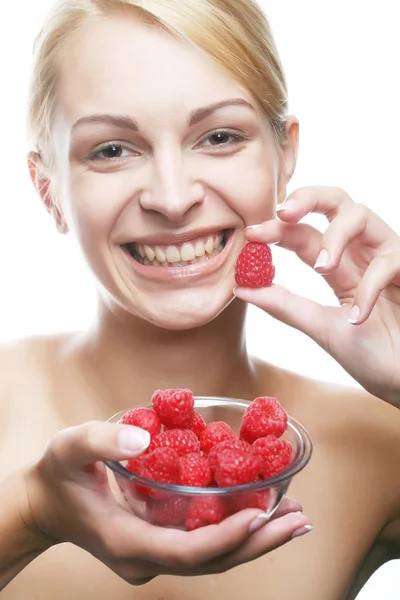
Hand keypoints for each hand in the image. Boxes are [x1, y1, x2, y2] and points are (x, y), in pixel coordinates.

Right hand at [22, 421, 310, 583]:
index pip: (187, 552)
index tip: (262, 516)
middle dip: (259, 541)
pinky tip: (264, 507)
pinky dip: (237, 526)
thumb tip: (145, 437)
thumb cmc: (57, 476)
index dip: (227, 537)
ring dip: (257, 536)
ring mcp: (157, 551)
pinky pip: (206, 538)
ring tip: (297, 516)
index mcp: (129, 542)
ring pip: (215, 553)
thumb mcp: (69, 448)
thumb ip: (102, 440)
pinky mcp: (162, 539)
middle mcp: (148, 556)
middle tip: (300, 519)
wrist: (45, 504)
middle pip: (213, 559)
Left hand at [235, 186, 399, 405]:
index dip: (277, 229)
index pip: (303, 234)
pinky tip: (358, 317)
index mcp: (339, 265)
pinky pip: (387, 261)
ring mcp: (387, 256)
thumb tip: (241, 288)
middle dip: (308, 198)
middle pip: (336, 201)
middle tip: (284, 213)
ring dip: (335, 236)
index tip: (251, 234)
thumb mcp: (319, 326)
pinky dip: (369, 287)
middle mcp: (361, 252)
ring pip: (360, 214)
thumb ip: (284, 305)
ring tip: (321, 268)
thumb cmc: (369, 354)